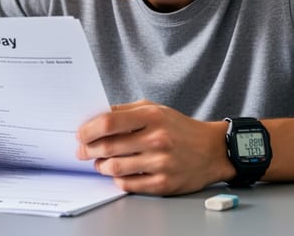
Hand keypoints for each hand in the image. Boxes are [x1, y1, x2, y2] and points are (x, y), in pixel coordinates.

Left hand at [76, 100, 233, 194]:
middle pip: (107, 147)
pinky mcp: (163, 184)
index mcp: (152, 117)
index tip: (80, 134)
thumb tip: (94, 118)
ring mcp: (160, 163)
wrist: (212, 150)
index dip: (87, 130)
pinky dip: (117, 178)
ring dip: (100, 165)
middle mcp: (157, 139)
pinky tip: (117, 172)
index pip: (108, 122)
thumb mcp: (155, 109)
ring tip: (100, 162)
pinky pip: (128, 184)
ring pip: (114, 167)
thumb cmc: (179, 128)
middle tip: (82, 151)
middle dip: (88, 150)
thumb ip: (125, 111)